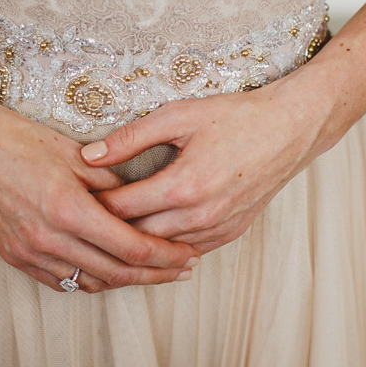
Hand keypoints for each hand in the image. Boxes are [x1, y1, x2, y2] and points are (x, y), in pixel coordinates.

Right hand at [0, 88, 199, 292]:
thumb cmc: (23, 141)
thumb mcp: (77, 155)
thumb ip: (114, 184)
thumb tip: (144, 202)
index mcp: (69, 210)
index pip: (132, 248)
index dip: (166, 256)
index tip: (188, 255)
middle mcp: (49, 239)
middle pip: (117, 273)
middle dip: (156, 274)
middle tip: (183, 270)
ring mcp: (29, 252)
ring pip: (90, 282)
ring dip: (124, 280)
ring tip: (152, 272)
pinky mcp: (15, 256)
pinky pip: (62, 280)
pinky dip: (89, 278)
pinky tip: (109, 270)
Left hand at [82, 71, 339, 253]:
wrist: (292, 128)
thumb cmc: (236, 116)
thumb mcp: (178, 115)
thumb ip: (131, 137)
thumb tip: (89, 156)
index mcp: (183, 187)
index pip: (121, 209)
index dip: (93, 205)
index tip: (73, 198)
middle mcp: (200, 216)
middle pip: (137, 237)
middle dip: (109, 230)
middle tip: (82, 220)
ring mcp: (218, 228)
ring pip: (163, 251)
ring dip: (137, 243)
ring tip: (107, 233)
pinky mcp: (231, 233)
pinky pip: (189, 251)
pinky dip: (166, 246)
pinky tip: (149, 238)